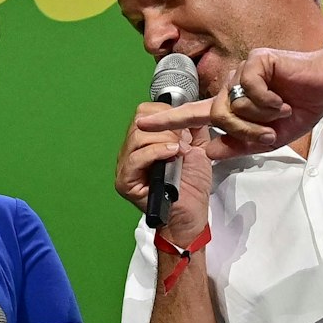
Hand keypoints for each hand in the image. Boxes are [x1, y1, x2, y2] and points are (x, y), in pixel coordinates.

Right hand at [113, 101, 212, 240]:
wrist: (191, 214)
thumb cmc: (192, 186)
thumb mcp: (196, 148)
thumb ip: (192, 127)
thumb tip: (190, 108)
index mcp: (144, 142)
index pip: (144, 113)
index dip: (164, 114)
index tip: (182, 128)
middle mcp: (130, 151)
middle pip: (140, 122)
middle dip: (166, 128)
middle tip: (182, 143)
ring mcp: (125, 166)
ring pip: (137, 137)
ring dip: (163, 140)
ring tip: (178, 151)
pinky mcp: (125, 181)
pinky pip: (136, 158)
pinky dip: (155, 152)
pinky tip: (171, 154)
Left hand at [136, 46, 322, 159]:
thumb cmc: (299, 109)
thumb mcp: (267, 139)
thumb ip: (237, 146)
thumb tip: (207, 152)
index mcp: (231, 105)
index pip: (193, 114)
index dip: (168, 120)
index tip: (143, 124)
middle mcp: (231, 86)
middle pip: (219, 116)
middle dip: (246, 130)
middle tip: (270, 130)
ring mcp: (241, 71)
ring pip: (234, 104)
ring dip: (261, 115)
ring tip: (281, 109)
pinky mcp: (256, 60)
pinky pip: (250, 88)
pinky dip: (269, 99)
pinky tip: (282, 96)